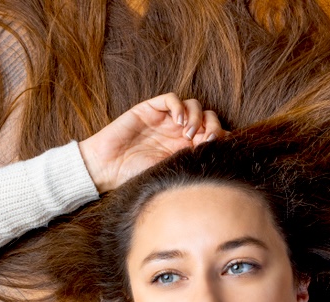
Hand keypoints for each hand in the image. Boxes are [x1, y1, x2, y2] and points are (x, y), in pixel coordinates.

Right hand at [78, 92, 227, 191]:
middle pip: (207, 117)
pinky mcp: (150, 109)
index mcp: (186, 148)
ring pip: (193, 105)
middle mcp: (178, 132)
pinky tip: (178, 122)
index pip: (212, 134)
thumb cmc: (136, 175)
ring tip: (188, 135)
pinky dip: (179, 107)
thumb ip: (191, 161)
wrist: (107, 168)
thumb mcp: (170, 171)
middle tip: (208, 140)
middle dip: (212, 126)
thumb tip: (218, 159)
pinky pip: (171, 99)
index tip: (221, 147)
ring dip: (196, 118)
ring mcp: (165, 119)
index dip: (221, 136)